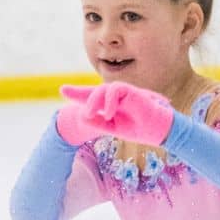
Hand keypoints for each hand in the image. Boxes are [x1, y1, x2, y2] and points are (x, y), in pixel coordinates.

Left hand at [58, 81, 175, 146]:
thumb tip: (82, 117)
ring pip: (102, 90)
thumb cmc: (138, 129)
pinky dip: (109, 101)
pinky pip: (114, 90)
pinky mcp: (130, 90)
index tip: (62, 90)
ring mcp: (122, 93)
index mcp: (110, 106)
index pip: (92, 98)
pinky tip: (108, 113)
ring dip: (94, 101)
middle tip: (65, 92)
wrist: (157, 129)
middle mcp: (115, 98)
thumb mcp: (113, 128)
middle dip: (79, 92)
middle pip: (94, 91)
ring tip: (91, 114)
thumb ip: (98, 122)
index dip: (77, 94)